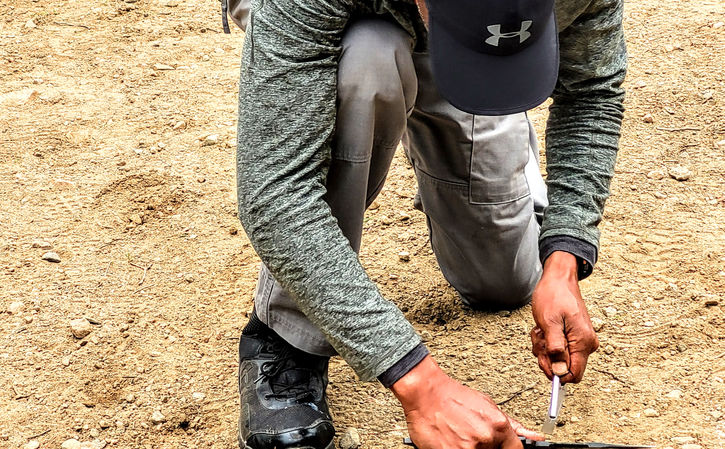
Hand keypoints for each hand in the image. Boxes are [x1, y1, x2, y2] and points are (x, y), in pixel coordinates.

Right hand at [391, 356, 543, 448]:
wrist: (424, 392)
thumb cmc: (452, 396)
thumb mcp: (487, 404)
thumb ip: (512, 425)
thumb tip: (534, 436)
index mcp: (498, 426)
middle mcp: (485, 439)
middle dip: (487, 448)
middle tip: (473, 439)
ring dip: (471, 448)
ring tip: (460, 437)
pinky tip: (451, 441)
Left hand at [530, 251, 598, 383]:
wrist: (559, 278)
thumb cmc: (554, 296)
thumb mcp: (549, 322)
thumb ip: (555, 348)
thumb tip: (559, 372)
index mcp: (583, 342)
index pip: (574, 374)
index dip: (556, 373)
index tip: (543, 359)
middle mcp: (586, 344)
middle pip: (564, 368)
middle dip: (547, 356)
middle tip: (540, 338)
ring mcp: (580, 340)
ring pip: (558, 358)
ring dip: (544, 347)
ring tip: (542, 329)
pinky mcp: (574, 337)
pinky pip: (557, 348)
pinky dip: (547, 341)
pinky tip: (544, 328)